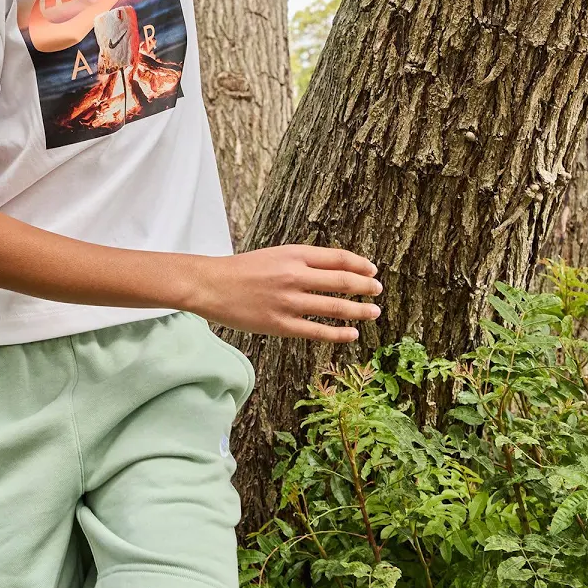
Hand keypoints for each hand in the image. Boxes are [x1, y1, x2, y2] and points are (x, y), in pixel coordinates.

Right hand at [192, 245, 382, 340]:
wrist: (210, 284)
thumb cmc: (242, 270)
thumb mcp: (274, 255)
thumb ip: (302, 261)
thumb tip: (335, 270)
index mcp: (293, 254)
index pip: (338, 258)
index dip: (360, 264)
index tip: (372, 270)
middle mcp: (294, 275)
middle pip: (342, 281)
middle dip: (365, 286)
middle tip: (378, 291)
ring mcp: (288, 301)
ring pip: (334, 307)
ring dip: (359, 310)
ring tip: (374, 312)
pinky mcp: (280, 324)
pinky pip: (317, 331)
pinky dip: (338, 333)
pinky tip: (352, 334)